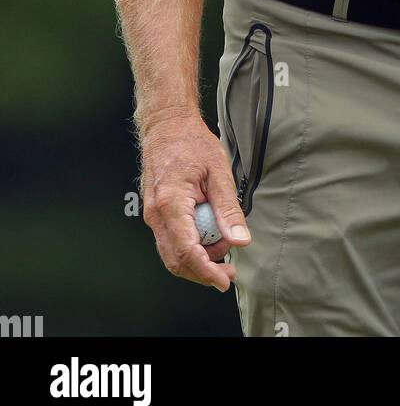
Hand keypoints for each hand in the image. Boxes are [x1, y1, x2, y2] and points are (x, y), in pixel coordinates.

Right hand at [140, 110, 250, 290]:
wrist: (166, 125)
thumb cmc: (191, 142)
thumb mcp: (218, 170)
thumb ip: (228, 208)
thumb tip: (241, 240)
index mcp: (170, 203)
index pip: (186, 251)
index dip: (206, 271)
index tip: (225, 280)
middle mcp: (156, 214)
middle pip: (175, 260)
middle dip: (203, 271)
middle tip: (229, 271)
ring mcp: (152, 214)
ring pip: (171, 254)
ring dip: (197, 261)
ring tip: (224, 249)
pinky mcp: (155, 212)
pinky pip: (171, 240)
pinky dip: (190, 247)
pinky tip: (210, 239)